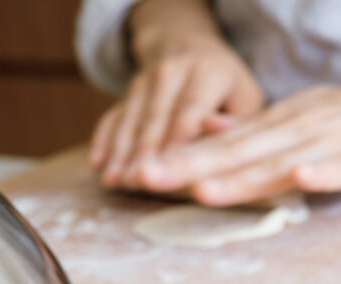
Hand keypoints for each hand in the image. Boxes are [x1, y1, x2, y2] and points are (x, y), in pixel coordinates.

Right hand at [90, 33, 262, 188]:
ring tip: (112, 181)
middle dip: (144, 152)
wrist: (188, 44)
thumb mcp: (245, 98)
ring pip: (131, 119)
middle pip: (156, 117)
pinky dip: (103, 140)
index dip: (177, 138)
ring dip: (120, 152)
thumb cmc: (226, 87)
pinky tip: (96, 163)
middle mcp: (172, 71)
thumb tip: (222, 143)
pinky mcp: (128, 92)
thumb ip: (236, 123)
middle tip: (135, 182)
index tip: (168, 166)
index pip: (190, 109)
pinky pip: (113, 116)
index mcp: (208, 72)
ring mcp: (145, 80)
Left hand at [136, 74, 340, 204]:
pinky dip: (321, 172)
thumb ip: (251, 131)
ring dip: (242, 177)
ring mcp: (330, 143)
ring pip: (280, 162)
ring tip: (203, 190)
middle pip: (238, 153)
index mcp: (277, 125)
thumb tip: (203, 132)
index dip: (180, 158)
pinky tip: (300, 179)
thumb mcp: (294, 116)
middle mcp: (295, 131)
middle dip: (191, 167)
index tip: (139, 169)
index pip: (221, 145)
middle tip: (147, 178)